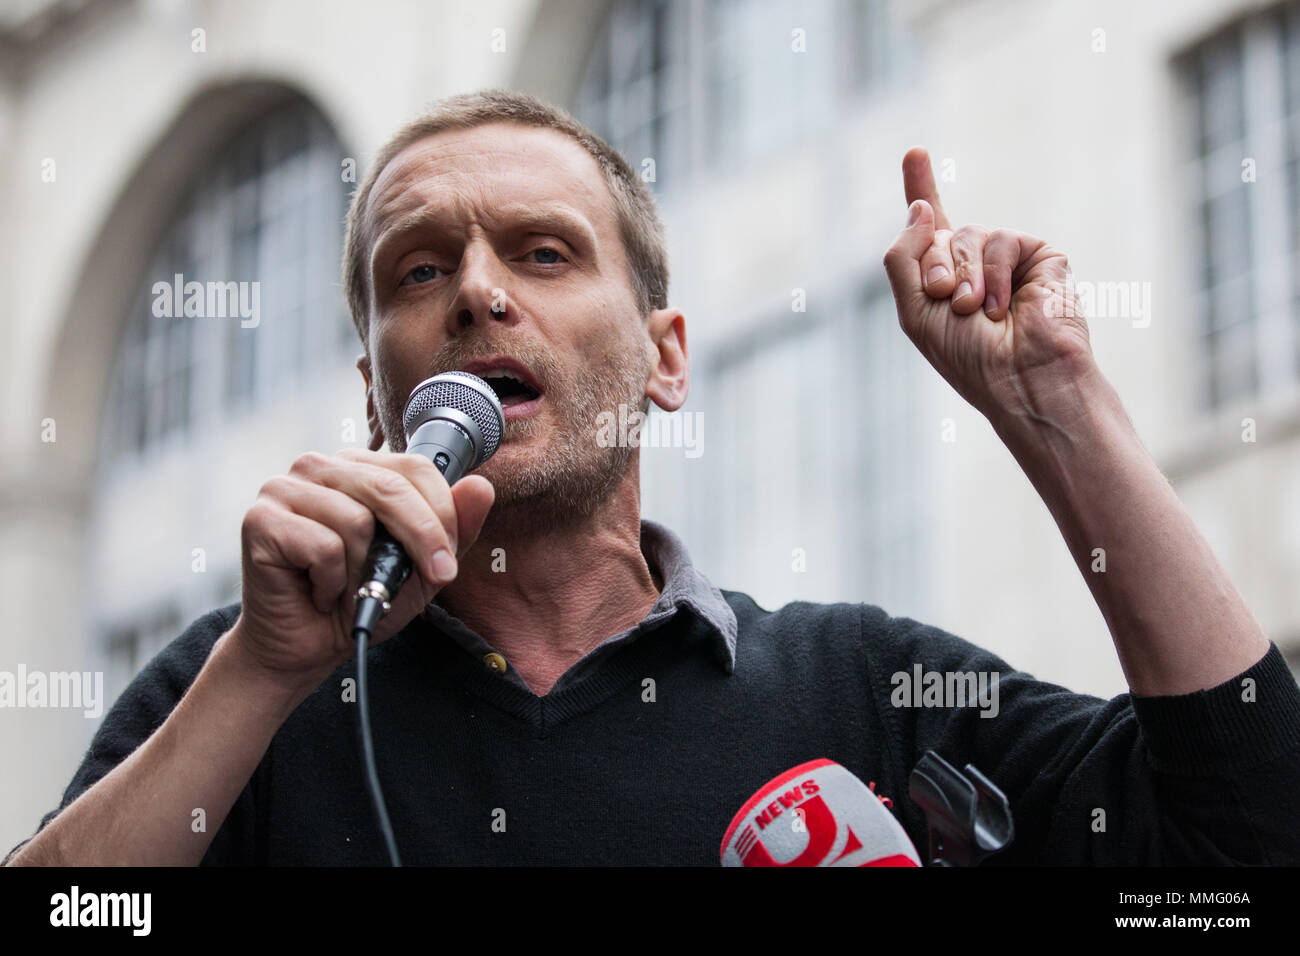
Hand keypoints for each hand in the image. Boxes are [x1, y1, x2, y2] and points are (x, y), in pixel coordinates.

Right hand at [233, 448, 494, 684]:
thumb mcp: (421, 568)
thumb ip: (452, 528)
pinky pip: (322, 546)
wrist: (306, 649)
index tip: (446, 564)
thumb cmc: (361, 601)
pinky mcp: (260, 520)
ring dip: (364, 571)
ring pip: (357, 519)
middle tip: (428, 578)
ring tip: (349, 588)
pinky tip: (318, 593)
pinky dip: (332, 583)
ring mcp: (284, 488)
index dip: (441, 516)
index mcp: (359, 467)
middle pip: (391, 486)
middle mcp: (319, 467)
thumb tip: (481, 486)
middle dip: (419, 540)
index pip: (415, 467)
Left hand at [882, 147, 1094, 431]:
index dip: (921, 189)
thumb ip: (903, 257)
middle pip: (940, 233)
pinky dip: (997, 274)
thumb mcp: (914, 312)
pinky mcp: (1042, 258)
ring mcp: (1009, 261)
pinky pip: (1006, 240)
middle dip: (936, 265)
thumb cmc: (968, 359)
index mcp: (944, 280)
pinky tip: (1004, 307)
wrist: (1019, 380)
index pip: (930, 228)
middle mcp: (976, 266)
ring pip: (971, 233)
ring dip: (965, 274)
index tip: (915, 152)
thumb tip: (919, 208)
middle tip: (947, 300)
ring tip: (975, 311)